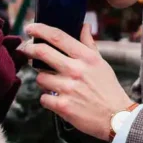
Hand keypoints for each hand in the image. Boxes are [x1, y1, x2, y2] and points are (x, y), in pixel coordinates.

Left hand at [20, 23, 132, 140]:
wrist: (116, 117)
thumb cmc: (108, 89)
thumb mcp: (101, 63)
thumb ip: (89, 44)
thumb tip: (83, 26)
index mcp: (86, 57)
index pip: (58, 37)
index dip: (40, 30)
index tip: (30, 28)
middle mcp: (76, 70)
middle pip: (42, 52)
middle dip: (29, 49)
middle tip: (25, 50)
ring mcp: (68, 88)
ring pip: (40, 77)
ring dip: (43, 80)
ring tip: (54, 84)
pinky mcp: (63, 106)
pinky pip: (43, 98)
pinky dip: (48, 99)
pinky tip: (58, 99)